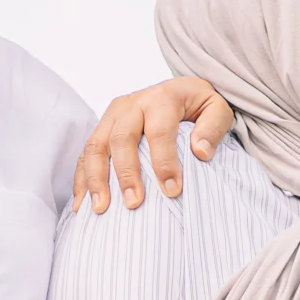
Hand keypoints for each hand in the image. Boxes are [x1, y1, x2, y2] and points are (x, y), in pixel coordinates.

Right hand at [73, 77, 236, 212]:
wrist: (181, 91)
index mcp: (162, 98)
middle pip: (121, 138)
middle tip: (134, 203)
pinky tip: (84, 204)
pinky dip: (82, 179)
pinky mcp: (102, 128)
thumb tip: (201, 152)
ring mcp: (113, 116)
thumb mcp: (218, 109)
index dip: (164, 161)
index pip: (160, 131)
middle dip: (126, 173)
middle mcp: (132, 104)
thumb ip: (213, 128)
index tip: (172, 191)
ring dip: (96, 179)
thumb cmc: (199, 105)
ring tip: (101, 209)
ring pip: (96, 145)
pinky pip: (85, 154)